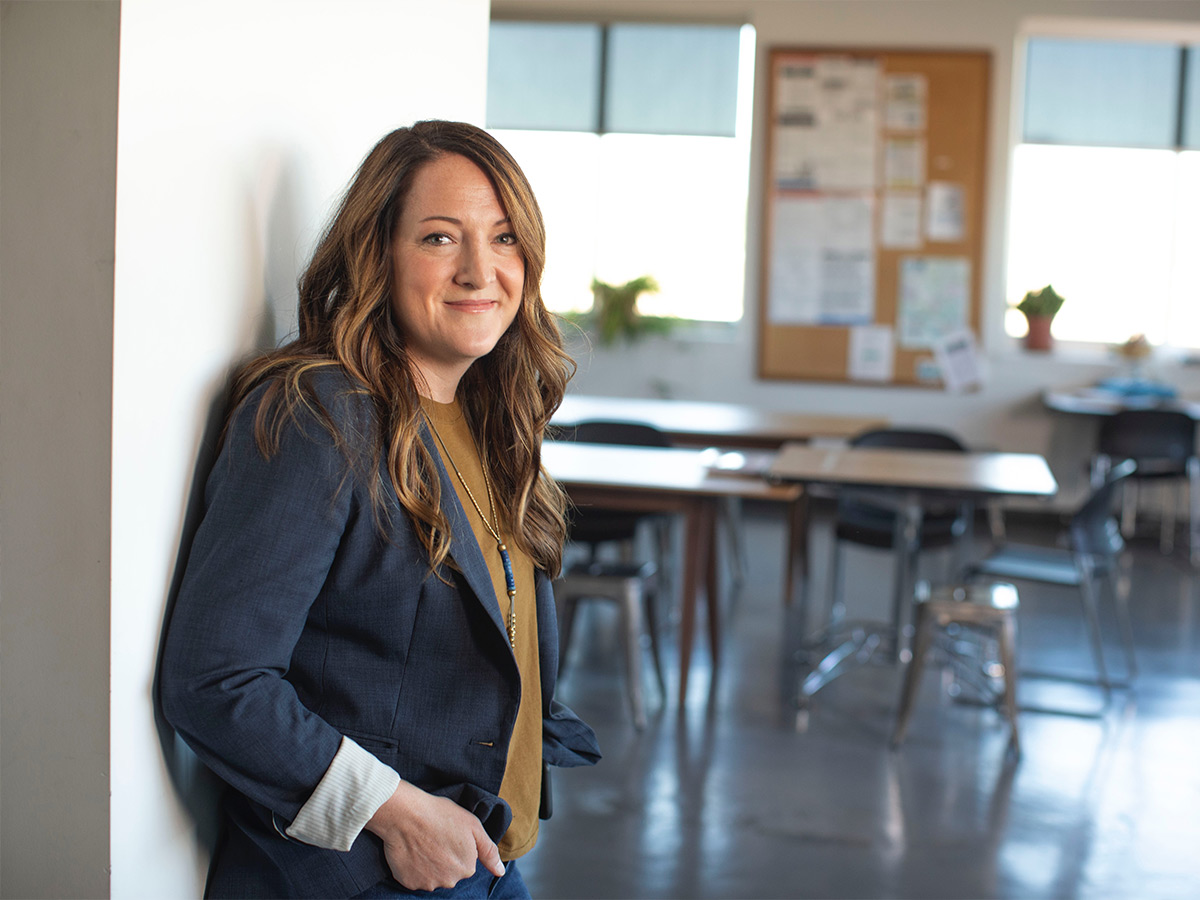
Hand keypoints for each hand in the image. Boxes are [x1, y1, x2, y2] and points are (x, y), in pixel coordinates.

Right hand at [364, 781, 504, 890]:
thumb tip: (500, 872)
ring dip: (429, 864)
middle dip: (445, 858)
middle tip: (435, 838)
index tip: (448, 833)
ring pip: (433, 876)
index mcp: (467, 868)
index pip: (466, 862)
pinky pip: (415, 878)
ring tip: (422, 843)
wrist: (405, 814)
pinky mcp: (409, 883)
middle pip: (450, 872)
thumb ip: (489, 852)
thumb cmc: (440, 814)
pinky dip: (413, 868)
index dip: (457, 846)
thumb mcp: (473, 826)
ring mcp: (428, 883)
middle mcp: (449, 881)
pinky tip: (412, 851)